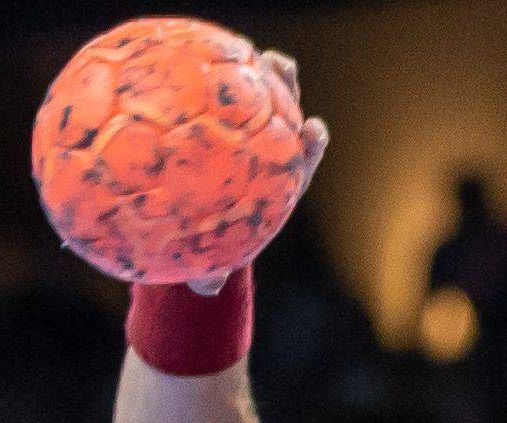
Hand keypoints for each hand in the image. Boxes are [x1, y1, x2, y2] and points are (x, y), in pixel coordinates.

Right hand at [189, 51, 327, 294]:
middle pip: (282, 120)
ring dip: (261, 75)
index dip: (308, 147)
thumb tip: (207, 286)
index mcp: (273, 185)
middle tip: (283, 71)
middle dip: (288, 95)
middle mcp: (263, 156)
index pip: (298, 164)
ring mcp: (243, 134)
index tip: (314, 130)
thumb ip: (210, 273)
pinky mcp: (220, 122)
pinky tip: (201, 54)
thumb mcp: (207, 264)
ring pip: (256, 100)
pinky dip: (215, 79)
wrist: (192, 229)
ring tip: (259, 52)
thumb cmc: (206, 248)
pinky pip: (218, 97)